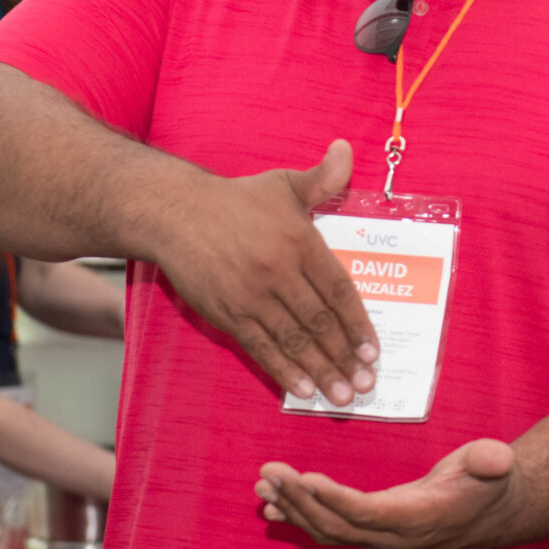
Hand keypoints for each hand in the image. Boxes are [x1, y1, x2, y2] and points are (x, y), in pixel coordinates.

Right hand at [157, 140, 378, 405]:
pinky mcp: (226, 313)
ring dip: (320, 371)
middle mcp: (278, 272)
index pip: (338, 289)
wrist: (175, 214)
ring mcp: (251, 296)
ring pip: (293, 340)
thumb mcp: (282, 183)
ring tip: (341, 397)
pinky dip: (283, 370)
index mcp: (299, 241)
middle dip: (344, 357)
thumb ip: (322, 177)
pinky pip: (260, 347)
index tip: (373, 351)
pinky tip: (301, 389)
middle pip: (319, 322)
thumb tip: (346, 151)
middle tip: (365, 385)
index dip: (358, 324)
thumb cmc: (235, 200)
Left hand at [253, 439, 517, 548]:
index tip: (303, 478)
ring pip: (328, 530)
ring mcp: (381, 538)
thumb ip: (491, 462)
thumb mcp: (496, 466)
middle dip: (300, 499)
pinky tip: (273, 506)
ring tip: (262, 488)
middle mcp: (394, 536)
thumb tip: (497, 458)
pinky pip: (330, 529)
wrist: (492, 511)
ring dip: (293, 509)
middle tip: (268, 473)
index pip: (368, 513)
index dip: (334, 499)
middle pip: (337, 524)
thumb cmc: (491, 482)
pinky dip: (300, 516)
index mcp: (419, 519)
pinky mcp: (372, 531)